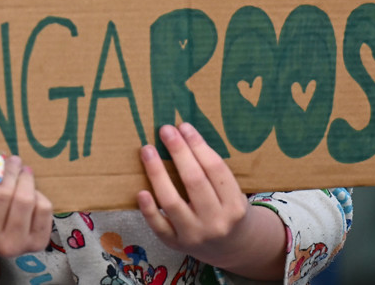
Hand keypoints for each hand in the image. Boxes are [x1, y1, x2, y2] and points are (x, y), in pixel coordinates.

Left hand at [138, 123, 285, 278]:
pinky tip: (141, 191)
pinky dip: (149, 210)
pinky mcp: (177, 245)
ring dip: (157, 173)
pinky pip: (159, 227)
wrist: (232, 248)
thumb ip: (212, 170)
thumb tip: (183, 133)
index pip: (214, 168)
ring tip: (147, 150)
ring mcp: (195, 235)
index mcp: (234, 205)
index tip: (183, 126)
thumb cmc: (228, 209)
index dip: (197, 145)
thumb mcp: (232, 192)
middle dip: (178, 151)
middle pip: (194, 181)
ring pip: (173, 202)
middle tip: (165, 130)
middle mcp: (216, 222)